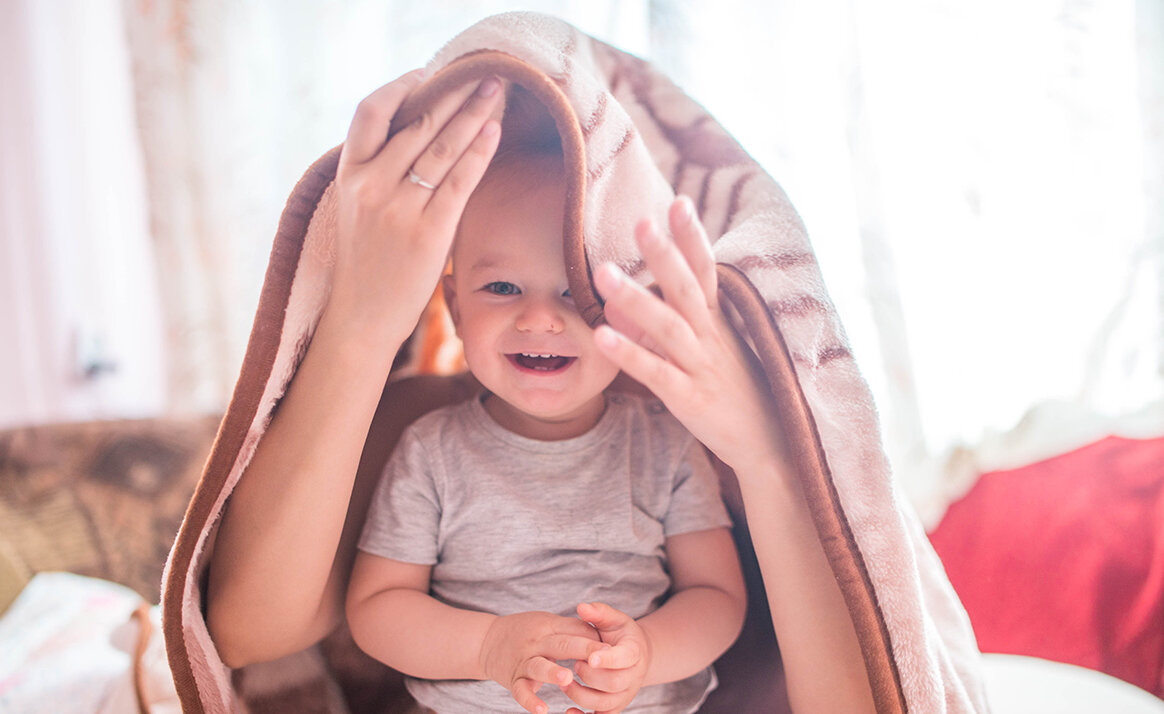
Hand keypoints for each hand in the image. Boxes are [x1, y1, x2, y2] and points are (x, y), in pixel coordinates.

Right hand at [328, 69, 502, 345]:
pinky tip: (494, 132)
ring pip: (441, 148)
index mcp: (349, 176)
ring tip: (497, 92)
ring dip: (473, 115)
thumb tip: (418, 136)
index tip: (426, 74)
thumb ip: (379, 173)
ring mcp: (398, 209)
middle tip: (482, 74)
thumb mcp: (357, 209)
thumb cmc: (366, 263)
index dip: (399, 88)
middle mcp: (370, 186)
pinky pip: (459, 182)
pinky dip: (478, 153)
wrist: (361, 318)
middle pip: (417, 124)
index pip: (369, 113)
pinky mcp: (428, 233)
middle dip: (453, 95)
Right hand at [479, 611, 605, 713]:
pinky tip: (542, 710)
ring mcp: (524, 662)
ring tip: (568, 677)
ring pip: (538, 666)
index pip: (573, 630)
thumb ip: (573, 629)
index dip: (592, 640)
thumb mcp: (548, 623)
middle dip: (581, 650)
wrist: (487, 641)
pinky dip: (530, 701)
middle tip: (600, 658)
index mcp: (548, 627)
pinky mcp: (513, 680)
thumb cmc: (527, 632)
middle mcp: (535, 643)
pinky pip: (521, 691)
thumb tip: (601, 637)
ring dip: (553, 672)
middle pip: (560, 645)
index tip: (611, 648)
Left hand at [562, 602, 649, 713]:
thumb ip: (598, 612)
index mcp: (634, 651)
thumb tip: (582, 607)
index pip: (624, 657)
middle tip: (574, 664)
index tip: (589, 657)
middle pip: (613, 682)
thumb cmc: (620, 634)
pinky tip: (568, 711)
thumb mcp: (613, 619)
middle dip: (590, 676)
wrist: (635, 655)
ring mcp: (624, 694)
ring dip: (581, 695)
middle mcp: (633, 676)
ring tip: (564, 683)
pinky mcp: (615, 707)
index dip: (608, 659)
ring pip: (604, 703)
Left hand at [592, 197, 784, 475]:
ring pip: (668, 326)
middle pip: (686, 289)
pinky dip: (629, 353)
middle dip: (663, 254)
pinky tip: (601, 335)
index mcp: (720, 322)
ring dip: (634, 298)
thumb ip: (672, 323)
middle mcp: (712, 338)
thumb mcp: (713, 350)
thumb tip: (624, 301)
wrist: (770, 445)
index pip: (706, 270)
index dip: (692, 238)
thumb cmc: (737, 391)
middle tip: (640, 221)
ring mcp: (702, 367)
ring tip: (601, 272)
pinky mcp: (690, 399)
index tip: (678, 201)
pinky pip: (656, 373)